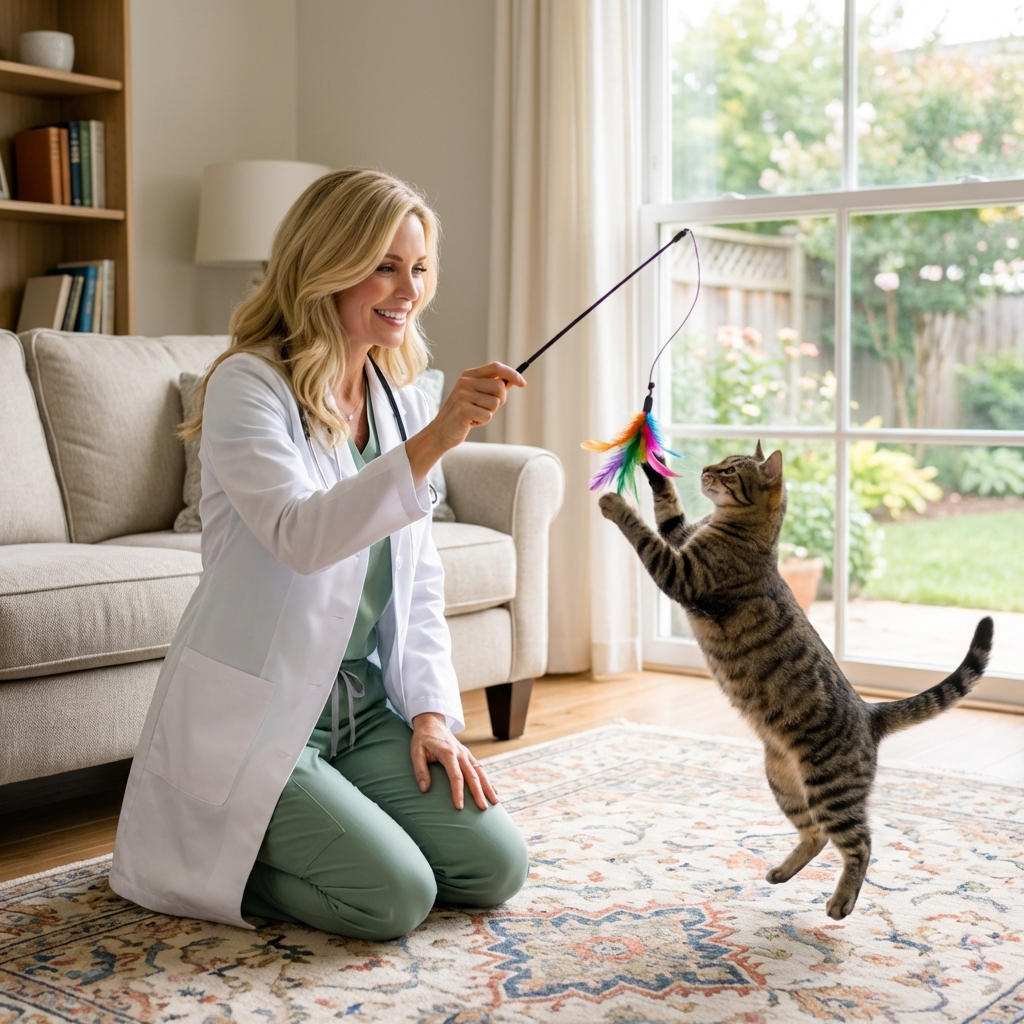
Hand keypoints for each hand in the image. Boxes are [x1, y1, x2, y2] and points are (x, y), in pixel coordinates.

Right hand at [406, 362, 525, 482]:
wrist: (442, 431)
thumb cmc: (465, 414)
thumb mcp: (479, 397)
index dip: (512, 374)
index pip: (496, 367)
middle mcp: (465, 382)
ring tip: (476, 415)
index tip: (523, 384)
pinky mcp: (463, 410)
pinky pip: (488, 415)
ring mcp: (462, 395)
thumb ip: (494, 387)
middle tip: (487, 408)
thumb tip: (515, 380)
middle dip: (500, 400)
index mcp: (469, 375)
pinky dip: (483, 421)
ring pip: (495, 403)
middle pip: (500, 386)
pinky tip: (471, 422)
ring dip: (490, 413)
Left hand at [410, 712, 498, 810]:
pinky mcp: (468, 756)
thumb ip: (420, 770)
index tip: (459, 807)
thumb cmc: (423, 739)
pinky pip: (480, 769)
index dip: (458, 792)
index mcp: (448, 753)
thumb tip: (424, 789)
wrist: (432, 722)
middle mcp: (461, 754)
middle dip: (479, 793)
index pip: (456, 776)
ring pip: (480, 772)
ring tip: (495, 802)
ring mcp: (466, 754)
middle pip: (473, 776)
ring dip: (488, 787)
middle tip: (483, 809)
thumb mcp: (416, 751)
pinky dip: (487, 781)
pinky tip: (493, 791)